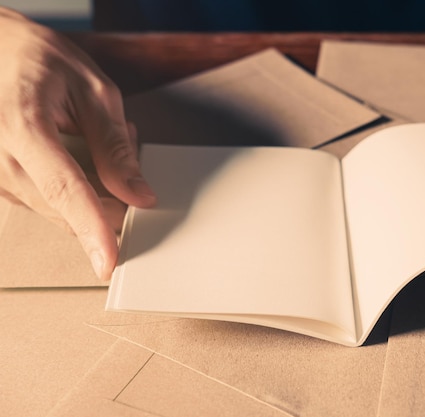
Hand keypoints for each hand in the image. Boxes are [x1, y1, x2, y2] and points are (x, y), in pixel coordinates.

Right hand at [0, 8, 155, 278]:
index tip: (110, 260)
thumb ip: (115, 146)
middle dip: (106, 207)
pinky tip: (76, 154)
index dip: (91, 228)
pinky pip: (45, 202)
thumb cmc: (41, 62)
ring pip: (55, 210)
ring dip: (90, 193)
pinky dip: (71, 191)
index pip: (64, 188)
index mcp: (23, 125)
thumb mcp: (93, 91)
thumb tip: (139, 195)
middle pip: (62, 207)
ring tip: (92, 143)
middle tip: (128, 173)